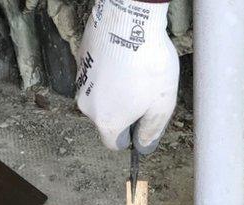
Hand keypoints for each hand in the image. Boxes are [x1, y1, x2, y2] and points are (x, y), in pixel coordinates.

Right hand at [75, 0, 178, 153]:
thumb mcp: (162, 104)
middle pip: (106, 117)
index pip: (113, 142)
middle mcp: (87, 105)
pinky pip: (95, 74)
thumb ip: (152, 129)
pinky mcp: (81, 60)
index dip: (129, 136)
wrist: (129, 22)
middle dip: (124, 110)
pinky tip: (124, 58)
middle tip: (144, 91)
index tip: (141, 123)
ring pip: (100, 94)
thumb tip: (145, 143)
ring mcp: (81, 81)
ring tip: (134, 71)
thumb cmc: (148, 64)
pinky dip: (108, 71)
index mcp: (107, 121)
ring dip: (115, 89)